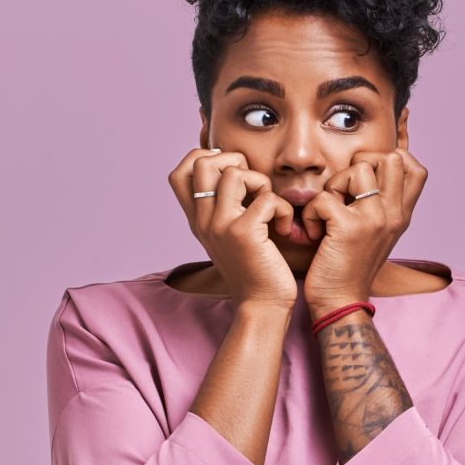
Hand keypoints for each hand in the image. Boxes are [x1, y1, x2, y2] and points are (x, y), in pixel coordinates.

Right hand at [168, 148, 297, 308]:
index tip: (231, 172)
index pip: (180, 172)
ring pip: (235, 173)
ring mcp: (220, 225)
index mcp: (197, 220)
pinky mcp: (244, 233)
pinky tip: (284, 228)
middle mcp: (203, 221)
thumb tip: (235, 171)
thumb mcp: (229, 236)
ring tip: (270, 207)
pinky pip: (266, 197)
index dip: (204, 158)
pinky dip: (282, 209)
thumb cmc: (254, 269)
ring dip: (262, 183)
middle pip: (202, 162)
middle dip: (234, 160)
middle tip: (253, 185)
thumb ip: (224, 208)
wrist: (262, 306)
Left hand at [300, 147, 427, 317]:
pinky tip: (315, 232)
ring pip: (358, 169)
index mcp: (402, 215)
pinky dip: (311, 211)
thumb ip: (380, 205)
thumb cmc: (351, 266)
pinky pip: (325, 196)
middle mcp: (394, 214)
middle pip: (391, 158)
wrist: (341, 303)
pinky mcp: (349, 228)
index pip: (416, 168)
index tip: (366, 175)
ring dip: (334, 184)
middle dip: (359, 164)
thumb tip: (369, 171)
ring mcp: (375, 220)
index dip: (391, 158)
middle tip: (344, 192)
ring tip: (329, 210)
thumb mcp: (377, 233)